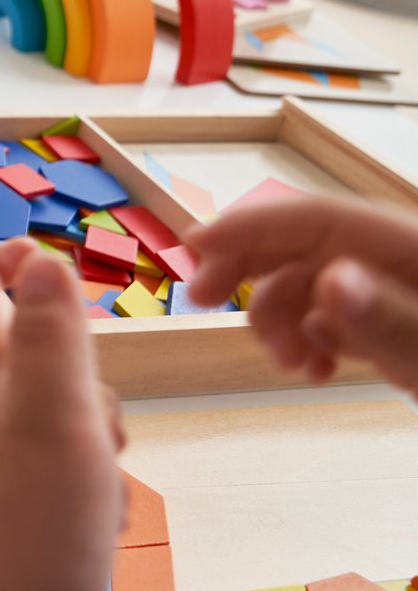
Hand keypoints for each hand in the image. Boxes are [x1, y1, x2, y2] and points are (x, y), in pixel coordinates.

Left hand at [0, 196, 123, 590]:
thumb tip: (41, 254)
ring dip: (37, 348)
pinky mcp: (28, 503)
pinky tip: (93, 449)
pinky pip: (46, 442)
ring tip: (68, 337)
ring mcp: (5, 457)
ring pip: (11, 381)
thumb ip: (50, 338)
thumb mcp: (50, 418)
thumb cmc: (19, 534)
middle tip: (11, 255)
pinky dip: (70, 426)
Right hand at [186, 196, 417, 390]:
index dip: (253, 226)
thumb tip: (332, 280)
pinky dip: (307, 342)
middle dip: (246, 269)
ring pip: (306, 287)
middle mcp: (393, 260)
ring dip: (278, 321)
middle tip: (200, 298)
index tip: (194, 243)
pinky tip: (316, 371)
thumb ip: (390, 317)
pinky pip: (328, 320)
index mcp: (410, 244)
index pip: (319, 219)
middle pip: (301, 245)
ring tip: (286, 362)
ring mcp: (389, 294)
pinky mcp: (386, 326)